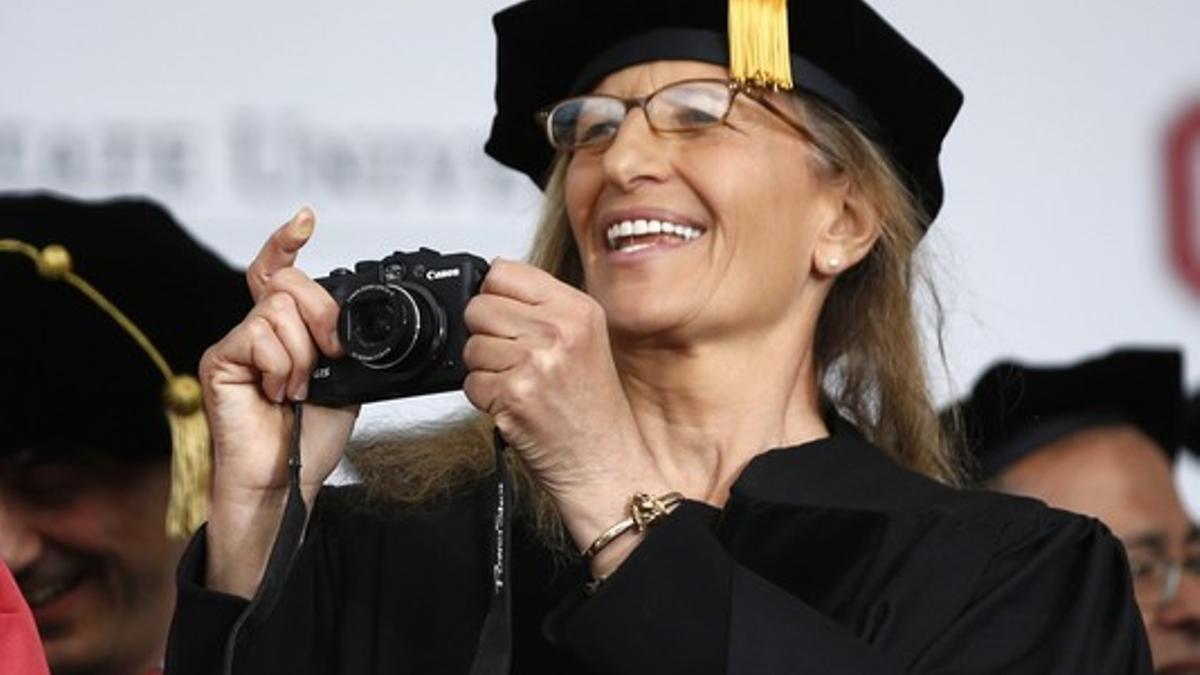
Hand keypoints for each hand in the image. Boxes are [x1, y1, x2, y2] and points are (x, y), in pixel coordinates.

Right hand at [199, 208, 357, 595]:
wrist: (288, 477)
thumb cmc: (311, 436)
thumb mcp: (345, 381)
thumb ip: (340, 343)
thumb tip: (350, 319)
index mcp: (287, 330)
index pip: (278, 271)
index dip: (286, 241)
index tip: (305, 218)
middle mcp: (257, 329)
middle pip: (288, 283)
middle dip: (322, 317)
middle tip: (330, 357)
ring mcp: (236, 343)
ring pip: (278, 310)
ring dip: (303, 353)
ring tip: (298, 388)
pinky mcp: (218, 359)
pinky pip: (258, 335)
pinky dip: (281, 364)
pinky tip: (278, 392)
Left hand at [462, 260, 668, 564]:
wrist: (605, 464)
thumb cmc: (593, 409)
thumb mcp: (586, 339)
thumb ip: (544, 308)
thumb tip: (492, 281)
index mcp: (577, 309)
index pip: (503, 271)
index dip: (496, 296)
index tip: (508, 318)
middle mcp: (559, 331)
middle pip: (479, 307)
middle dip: (486, 334)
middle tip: (515, 359)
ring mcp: (536, 363)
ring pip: (471, 346)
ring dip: (485, 369)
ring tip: (520, 384)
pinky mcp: (514, 396)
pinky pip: (471, 383)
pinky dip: (485, 399)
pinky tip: (515, 405)